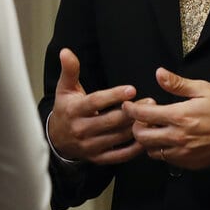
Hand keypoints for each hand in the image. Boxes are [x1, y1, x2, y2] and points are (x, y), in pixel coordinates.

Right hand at [48, 48, 141, 164]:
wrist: (56, 139)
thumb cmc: (66, 109)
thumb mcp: (65, 89)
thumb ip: (69, 70)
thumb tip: (66, 51)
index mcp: (74, 110)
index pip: (95, 102)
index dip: (113, 95)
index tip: (131, 89)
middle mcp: (81, 129)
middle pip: (110, 121)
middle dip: (132, 111)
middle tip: (151, 101)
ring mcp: (89, 146)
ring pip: (117, 137)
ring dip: (136, 127)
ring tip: (152, 117)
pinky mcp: (97, 158)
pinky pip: (118, 155)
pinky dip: (133, 149)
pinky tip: (145, 137)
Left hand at [124, 67, 209, 169]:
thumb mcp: (204, 89)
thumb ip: (178, 84)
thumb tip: (159, 73)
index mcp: (180, 116)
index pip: (144, 114)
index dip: (131, 109)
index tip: (127, 105)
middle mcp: (178, 137)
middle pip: (141, 136)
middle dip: (136, 126)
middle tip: (142, 118)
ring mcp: (183, 153)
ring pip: (151, 150)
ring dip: (148, 140)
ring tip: (155, 129)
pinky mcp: (189, 163)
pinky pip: (166, 159)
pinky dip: (161, 150)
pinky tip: (168, 139)